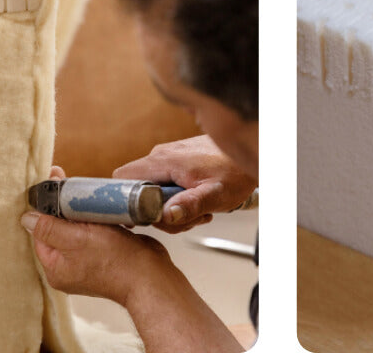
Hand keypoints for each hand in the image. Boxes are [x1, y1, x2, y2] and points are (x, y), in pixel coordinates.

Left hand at [23, 167, 177, 304]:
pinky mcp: (104, 257)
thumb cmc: (116, 260)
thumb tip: (25, 218)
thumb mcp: (76, 239)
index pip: (40, 231)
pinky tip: (99, 209)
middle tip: (67, 182)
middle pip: (57, 230)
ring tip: (85, 195)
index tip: (51, 182)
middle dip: (62, 208)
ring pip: (75, 230)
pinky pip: (92, 233)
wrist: (152, 277)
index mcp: (55, 268)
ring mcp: (87, 264)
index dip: (44, 207)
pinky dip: (94, 220)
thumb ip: (49, 228)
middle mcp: (68, 268)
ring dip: (80, 212)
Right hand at [113, 135, 256, 233]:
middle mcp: (160, 157)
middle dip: (156, 214)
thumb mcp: (216, 194)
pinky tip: (198, 204)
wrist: (251, 152)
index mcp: (163, 161)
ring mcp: (167, 159)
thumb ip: (190, 205)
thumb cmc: (236, 171)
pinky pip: (165, 187)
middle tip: (182, 220)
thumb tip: (165, 215)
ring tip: (198, 212)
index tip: (139, 218)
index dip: (123, 201)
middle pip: (138, 192)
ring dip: (172, 210)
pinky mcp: (175, 164)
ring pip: (152, 192)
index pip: (121, 179)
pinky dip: (178, 201)